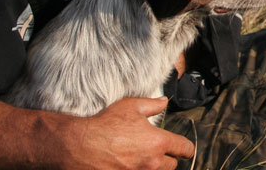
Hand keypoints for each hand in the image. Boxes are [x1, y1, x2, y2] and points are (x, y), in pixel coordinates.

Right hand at [64, 97, 194, 169]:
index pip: (185, 149)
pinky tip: (130, 165)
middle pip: (172, 166)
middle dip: (168, 158)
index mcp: (158, 142)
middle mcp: (152, 162)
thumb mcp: (131, 106)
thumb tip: (164, 101)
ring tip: (143, 159)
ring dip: (153, 167)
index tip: (184, 148)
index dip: (186, 148)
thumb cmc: (105, 124)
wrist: (79, 145)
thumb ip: (152, 105)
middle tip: (158, 152)